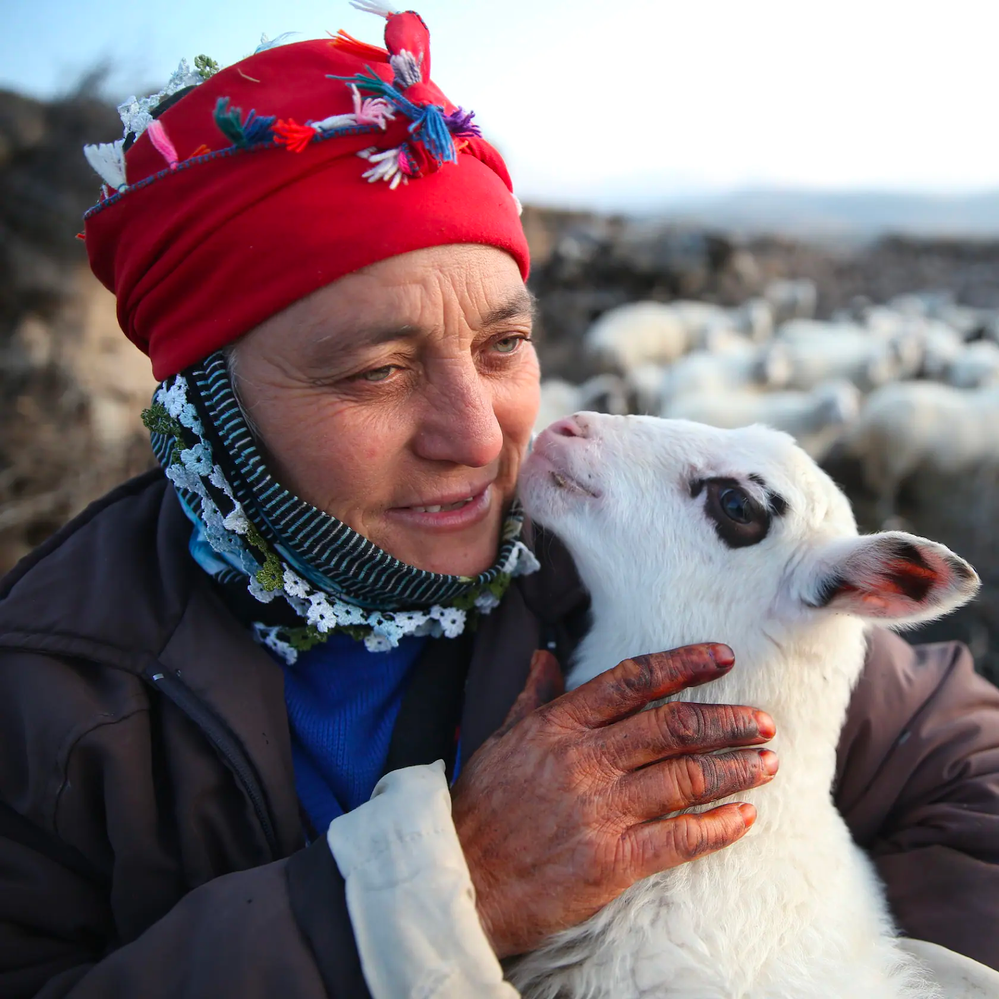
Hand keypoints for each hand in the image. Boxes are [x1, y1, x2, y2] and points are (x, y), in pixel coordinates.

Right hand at [451, 644, 776, 958]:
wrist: (462, 878)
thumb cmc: (482, 808)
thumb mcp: (501, 739)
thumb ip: (533, 697)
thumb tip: (546, 657)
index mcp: (559, 725)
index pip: (632, 681)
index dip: (683, 664)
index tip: (723, 657)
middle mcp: (583, 760)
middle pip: (672, 726)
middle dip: (726, 720)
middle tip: (762, 721)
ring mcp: (599, 810)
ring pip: (684, 778)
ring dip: (734, 769)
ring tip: (767, 763)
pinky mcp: (611, 861)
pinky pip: (679, 838)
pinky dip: (719, 827)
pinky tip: (744, 817)